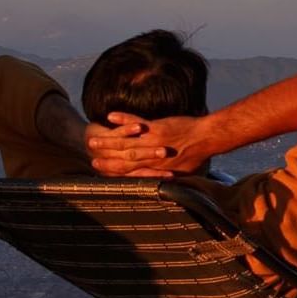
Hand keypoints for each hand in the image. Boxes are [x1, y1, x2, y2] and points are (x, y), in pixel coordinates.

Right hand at [86, 113, 213, 177]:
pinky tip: (111, 116)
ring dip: (107, 140)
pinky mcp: (157, 128)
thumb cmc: (197, 155)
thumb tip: (164, 181)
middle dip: (103, 156)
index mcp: (154, 168)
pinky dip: (123, 119)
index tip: (97, 167)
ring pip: (125, 142)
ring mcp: (152, 141)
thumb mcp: (181, 171)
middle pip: (121, 158)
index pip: (127, 172)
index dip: (110, 170)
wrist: (208, 138)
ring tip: (92, 137)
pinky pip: (136, 122)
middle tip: (88, 152)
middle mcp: (150, 157)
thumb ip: (168, 175)